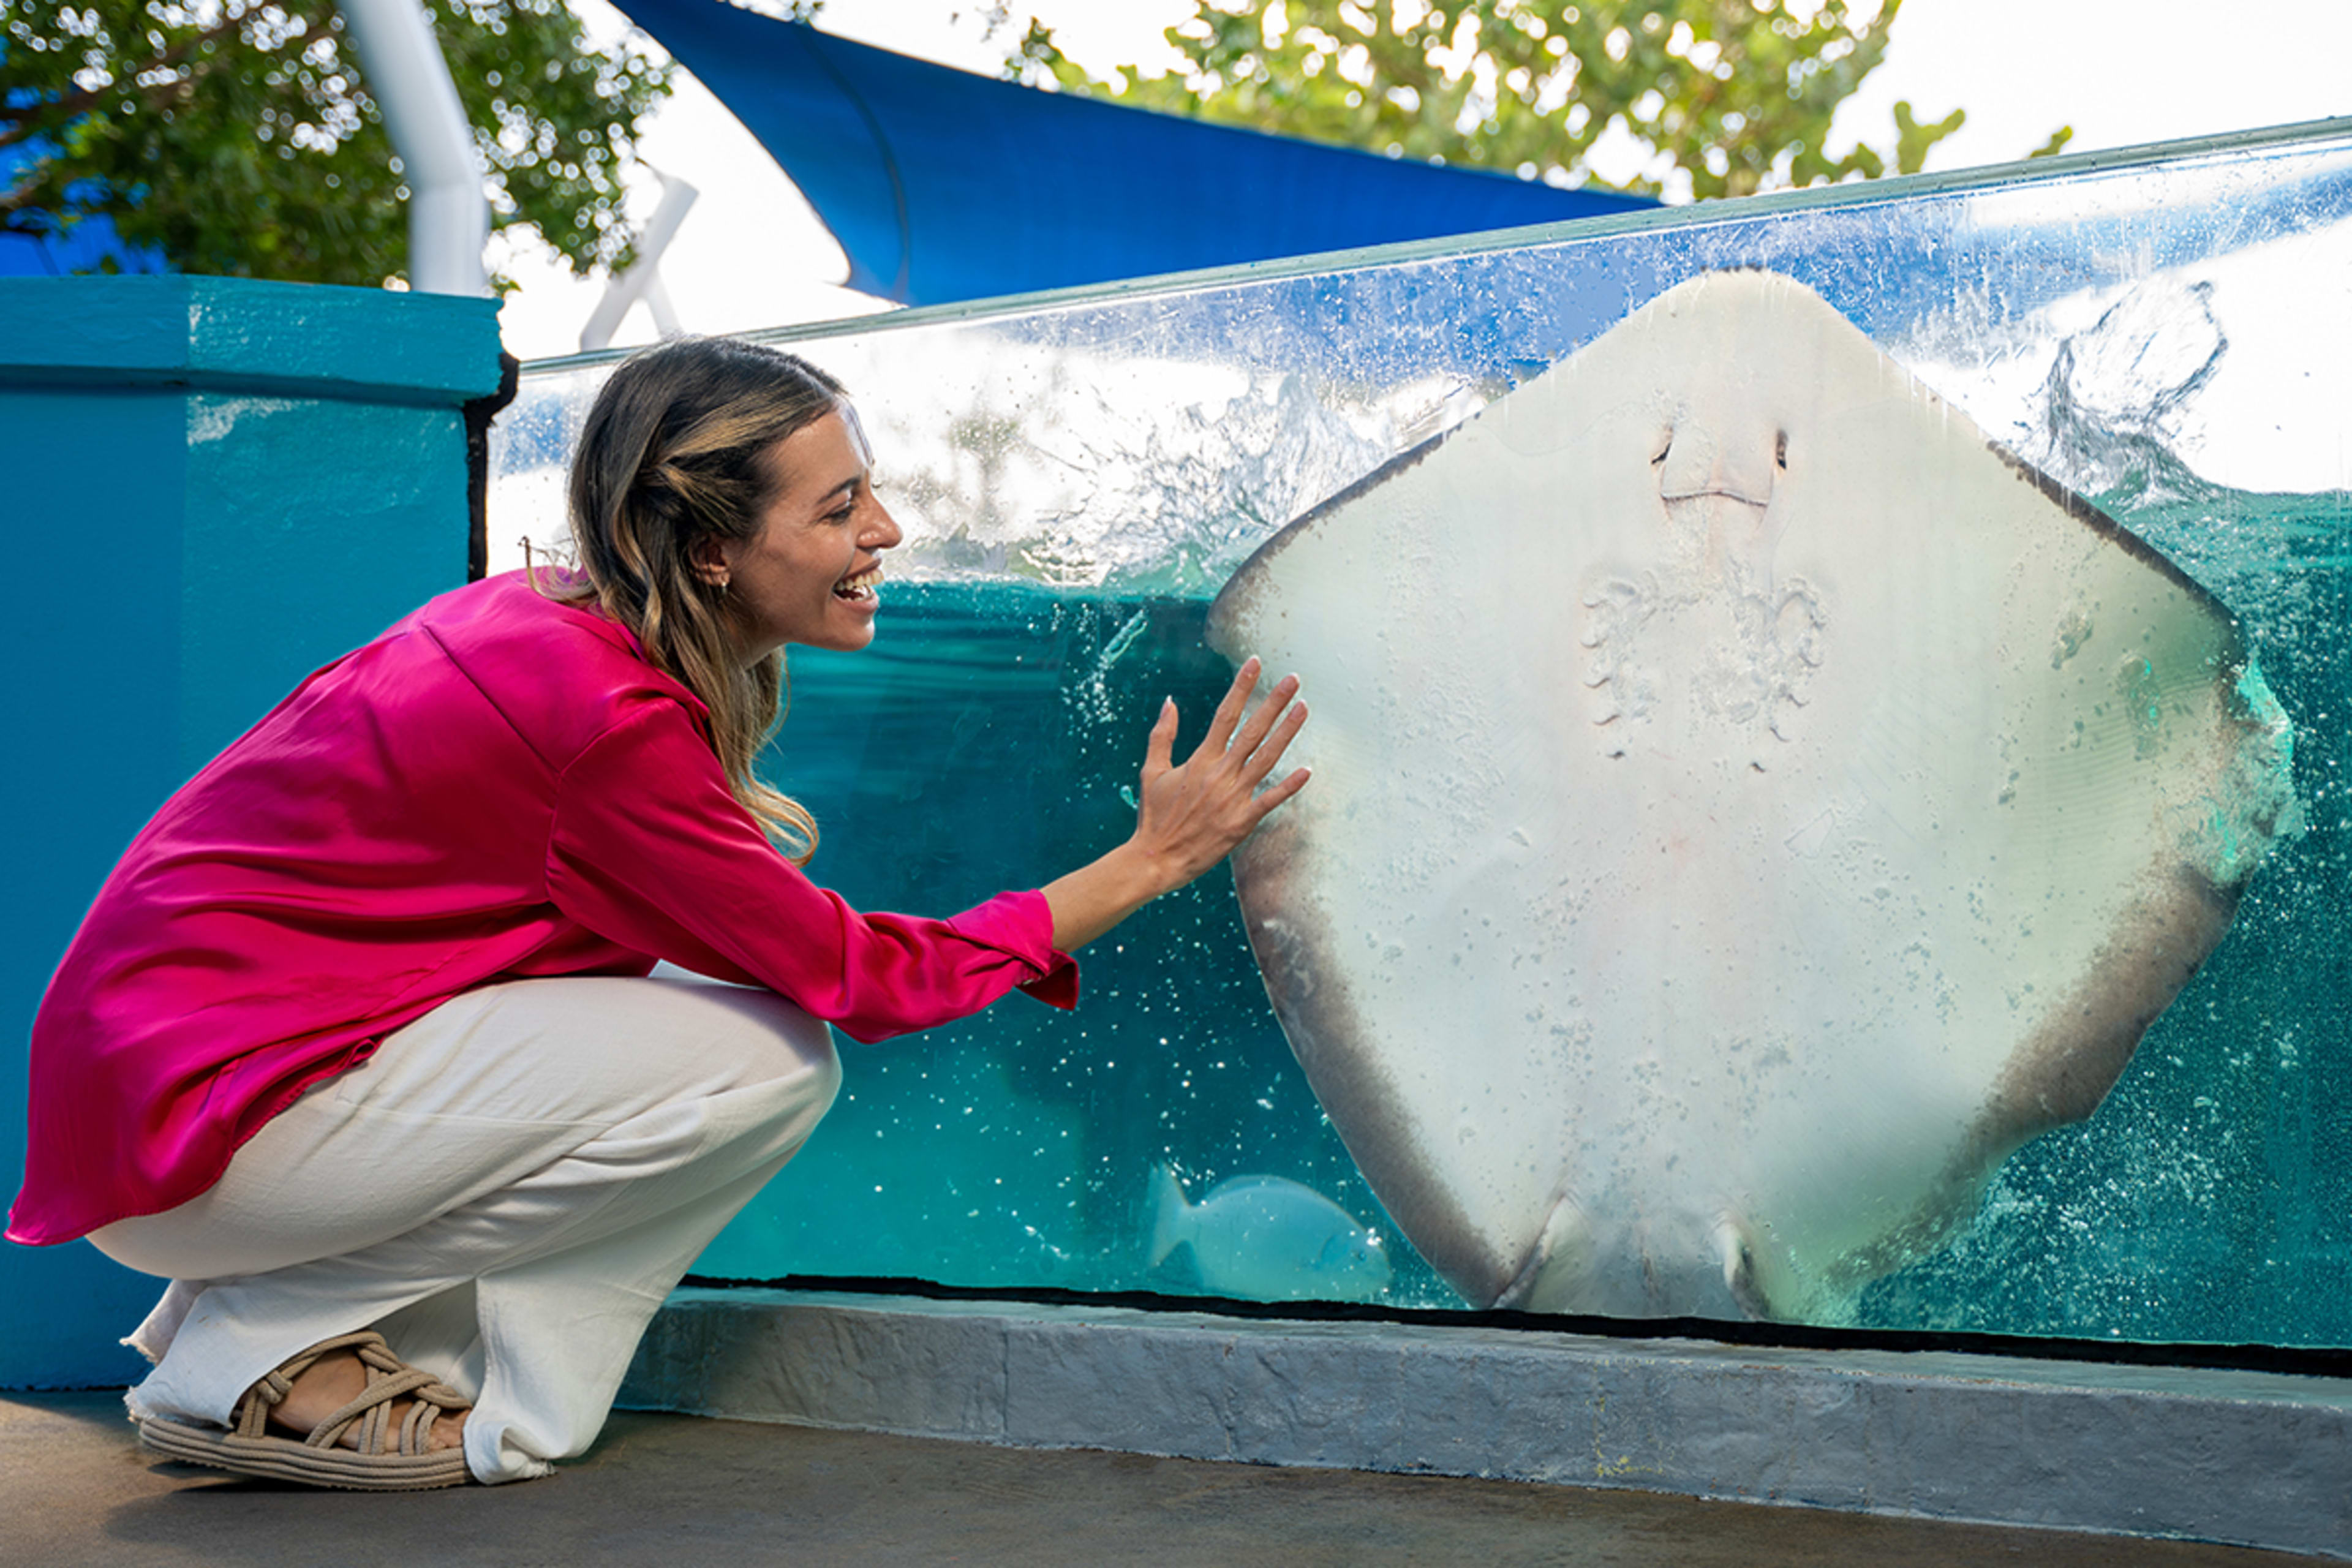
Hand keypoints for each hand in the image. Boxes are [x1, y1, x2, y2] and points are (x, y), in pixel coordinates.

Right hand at [1041, 659, 1308, 951]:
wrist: (1155, 858)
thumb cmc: (1154, 815)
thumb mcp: (1152, 771)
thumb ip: (1162, 734)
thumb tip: (1169, 701)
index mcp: (1200, 759)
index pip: (1226, 714)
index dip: (1242, 687)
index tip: (1256, 664)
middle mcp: (1219, 774)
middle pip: (1253, 730)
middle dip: (1274, 702)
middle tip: (1294, 678)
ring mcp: (1233, 797)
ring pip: (1267, 758)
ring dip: (1287, 732)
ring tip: (1304, 708)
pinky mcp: (1242, 822)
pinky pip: (1270, 800)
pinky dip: (1288, 785)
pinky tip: (1307, 770)